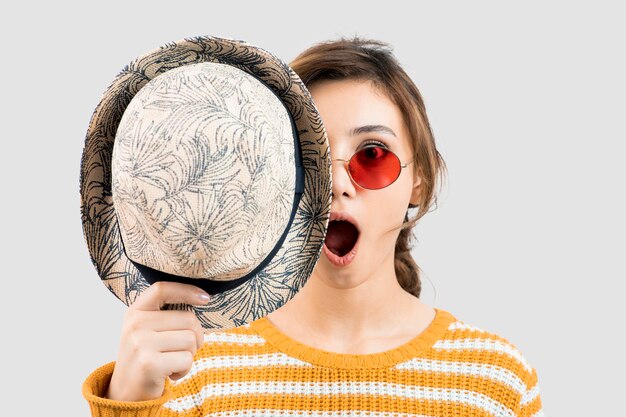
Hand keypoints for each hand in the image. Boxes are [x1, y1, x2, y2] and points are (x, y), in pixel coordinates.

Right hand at [105, 281, 209, 401]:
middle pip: (188, 319)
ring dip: (189, 355)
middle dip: (195, 337)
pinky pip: (187, 359)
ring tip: (171, 361)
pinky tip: (170, 373)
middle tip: (179, 350)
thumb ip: (165, 314)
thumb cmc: (146, 357)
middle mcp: (135, 325)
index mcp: (135, 312)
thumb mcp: (147, 330)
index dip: (186, 290)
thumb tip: (202, 298)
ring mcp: (140, 344)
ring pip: (191, 340)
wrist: (125, 393)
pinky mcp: (149, 363)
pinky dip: (185, 370)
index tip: (205, 298)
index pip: (162, 289)